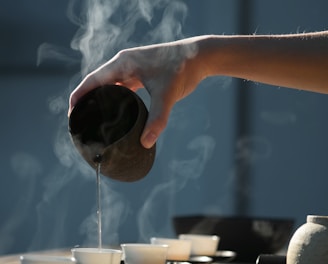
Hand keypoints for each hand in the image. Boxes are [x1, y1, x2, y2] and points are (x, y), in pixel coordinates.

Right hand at [69, 38, 204, 147]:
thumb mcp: (167, 95)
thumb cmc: (181, 69)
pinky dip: (116, 98)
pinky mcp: (141, 74)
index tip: (72, 114)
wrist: (199, 57)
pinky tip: (115, 110)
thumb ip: (157, 119)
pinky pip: (122, 86)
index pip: (92, 80)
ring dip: (101, 99)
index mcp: (123, 63)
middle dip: (88, 100)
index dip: (79, 96)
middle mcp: (124, 64)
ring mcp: (132, 68)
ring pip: (110, 85)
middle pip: (98, 83)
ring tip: (94, 118)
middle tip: (81, 120)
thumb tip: (146, 143)